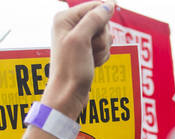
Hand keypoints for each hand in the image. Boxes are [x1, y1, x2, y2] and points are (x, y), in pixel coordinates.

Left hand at [42, 1, 114, 119]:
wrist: (68, 93)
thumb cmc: (71, 68)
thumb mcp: (81, 39)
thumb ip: (95, 19)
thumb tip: (109, 5)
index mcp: (65, 18)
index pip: (95, 7)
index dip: (103, 20)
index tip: (97, 37)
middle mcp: (71, 26)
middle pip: (102, 22)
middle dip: (102, 38)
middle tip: (90, 50)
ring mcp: (79, 39)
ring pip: (105, 36)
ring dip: (103, 50)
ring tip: (90, 59)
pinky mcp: (86, 51)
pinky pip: (104, 48)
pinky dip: (102, 57)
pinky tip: (92, 64)